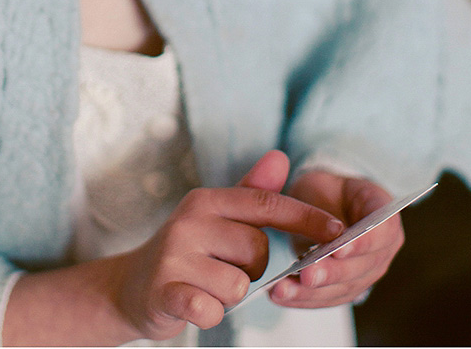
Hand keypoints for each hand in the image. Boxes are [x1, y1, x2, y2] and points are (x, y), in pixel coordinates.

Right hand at [111, 151, 344, 339]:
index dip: (306, 216)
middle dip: (251, 267)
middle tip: (222, 267)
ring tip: (205, 286)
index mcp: (205, 201)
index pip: (266, 203)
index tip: (339, 230)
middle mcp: (188, 223)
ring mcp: (173, 257)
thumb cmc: (186, 252)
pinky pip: (212, 309)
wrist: (131, 287)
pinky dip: (210, 314)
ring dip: (229, 295)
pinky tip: (194, 304)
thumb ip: (251, 192)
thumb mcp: (216, 218)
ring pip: (239, 284)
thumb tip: (280, 157)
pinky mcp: (165, 291)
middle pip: (257, 249)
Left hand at [269, 170, 404, 307]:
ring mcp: (365, 273)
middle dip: (332, 273)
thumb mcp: (329, 183)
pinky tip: (280, 296)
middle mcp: (381, 251)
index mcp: (385, 219)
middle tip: (308, 275)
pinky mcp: (344, 288)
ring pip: (343, 288)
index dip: (362, 243)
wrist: (319, 204)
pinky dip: (302, 299)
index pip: (382, 233)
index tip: (339, 249)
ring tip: (284, 290)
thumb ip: (329, 198)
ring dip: (313, 292)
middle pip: (361, 267)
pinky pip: (326, 298)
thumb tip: (329, 227)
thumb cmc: (324, 192)